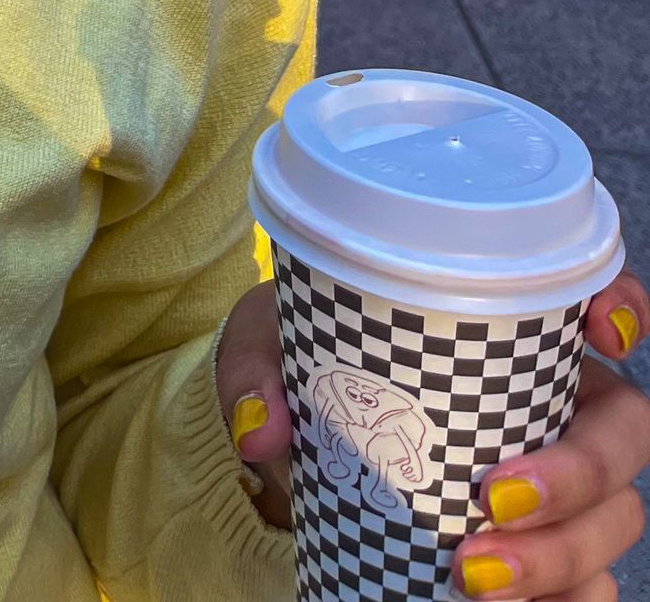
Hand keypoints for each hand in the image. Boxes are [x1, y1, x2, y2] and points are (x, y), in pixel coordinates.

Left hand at [217, 271, 649, 591]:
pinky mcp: (541, 550)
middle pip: (622, 432)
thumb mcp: (270, 342)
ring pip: (614, 520)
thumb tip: (262, 430)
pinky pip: (589, 589)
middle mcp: (553, 401)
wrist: (296, 438)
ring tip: (475, 578)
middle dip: (580, 474)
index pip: (598, 299)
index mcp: (508, 329)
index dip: (621, 307)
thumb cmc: (304, 362)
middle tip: (493, 502)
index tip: (601, 330)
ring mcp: (557, 482)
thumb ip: (258, 371)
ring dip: (562, 556)